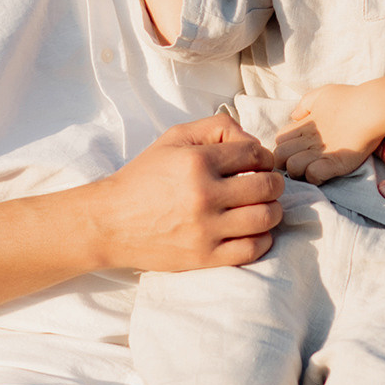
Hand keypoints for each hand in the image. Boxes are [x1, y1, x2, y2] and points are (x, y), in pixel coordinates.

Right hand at [90, 113, 283, 271]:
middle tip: (265, 184)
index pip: (255, 153)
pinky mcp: (205, 257)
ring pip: (266, 218)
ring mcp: (205, 229)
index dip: (263, 156)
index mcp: (197, 162)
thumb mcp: (173, 138)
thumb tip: (252, 141)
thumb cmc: (144, 177)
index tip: (258, 163)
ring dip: (272, 210)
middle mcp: (203, 195)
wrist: (110, 222)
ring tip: (261, 207)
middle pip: (267, 186)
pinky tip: (252, 231)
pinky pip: (252, 249)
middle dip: (274, 182)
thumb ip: (216, 128)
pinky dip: (262, 239)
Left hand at [275, 84, 384, 183]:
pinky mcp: (336, 163)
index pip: (279, 141)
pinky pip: (313, 175)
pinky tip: (324, 172)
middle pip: (279, 156)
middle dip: (286, 162)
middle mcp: (309, 140)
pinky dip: (316, 177)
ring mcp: (322, 152)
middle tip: (301, 162)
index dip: (284, 147)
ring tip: (312, 168)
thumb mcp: (323, 94)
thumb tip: (294, 117)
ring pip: (292, 168)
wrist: (374, 107)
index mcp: (304, 125)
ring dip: (300, 171)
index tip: (296, 150)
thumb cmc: (350, 99)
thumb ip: (305, 104)